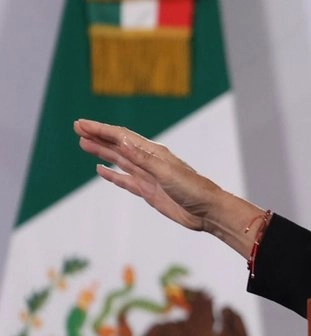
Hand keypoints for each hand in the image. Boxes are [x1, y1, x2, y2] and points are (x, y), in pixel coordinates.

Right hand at [74, 119, 219, 230]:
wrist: (207, 211)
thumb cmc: (193, 189)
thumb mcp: (166, 173)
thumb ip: (144, 159)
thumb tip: (123, 142)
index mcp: (154, 153)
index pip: (122, 137)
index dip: (101, 130)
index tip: (81, 124)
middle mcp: (149, 162)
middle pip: (118, 146)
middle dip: (98, 136)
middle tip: (77, 128)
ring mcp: (148, 177)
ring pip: (119, 160)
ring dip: (102, 152)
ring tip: (83, 144)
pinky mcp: (148, 191)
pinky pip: (125, 180)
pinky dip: (112, 174)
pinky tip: (101, 170)